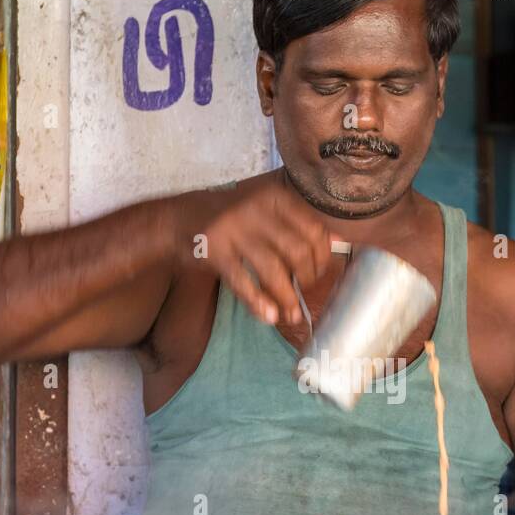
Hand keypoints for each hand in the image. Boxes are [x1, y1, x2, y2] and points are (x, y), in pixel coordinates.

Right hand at [203, 181, 332, 325]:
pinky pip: (243, 283)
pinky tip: (268, 316)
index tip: (317, 274)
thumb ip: (297, 223)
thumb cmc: (231, 218)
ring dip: (286, 298)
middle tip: (302, 293)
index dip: (322, 258)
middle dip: (306, 280)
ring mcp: (233, 230)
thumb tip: (336, 241)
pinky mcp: (214, 252)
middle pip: (297, 252)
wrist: (178, 218)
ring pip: (273, 270)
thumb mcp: (265, 210)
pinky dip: (258, 303)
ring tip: (290, 315)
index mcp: (274, 198)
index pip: (313, 230)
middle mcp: (256, 210)